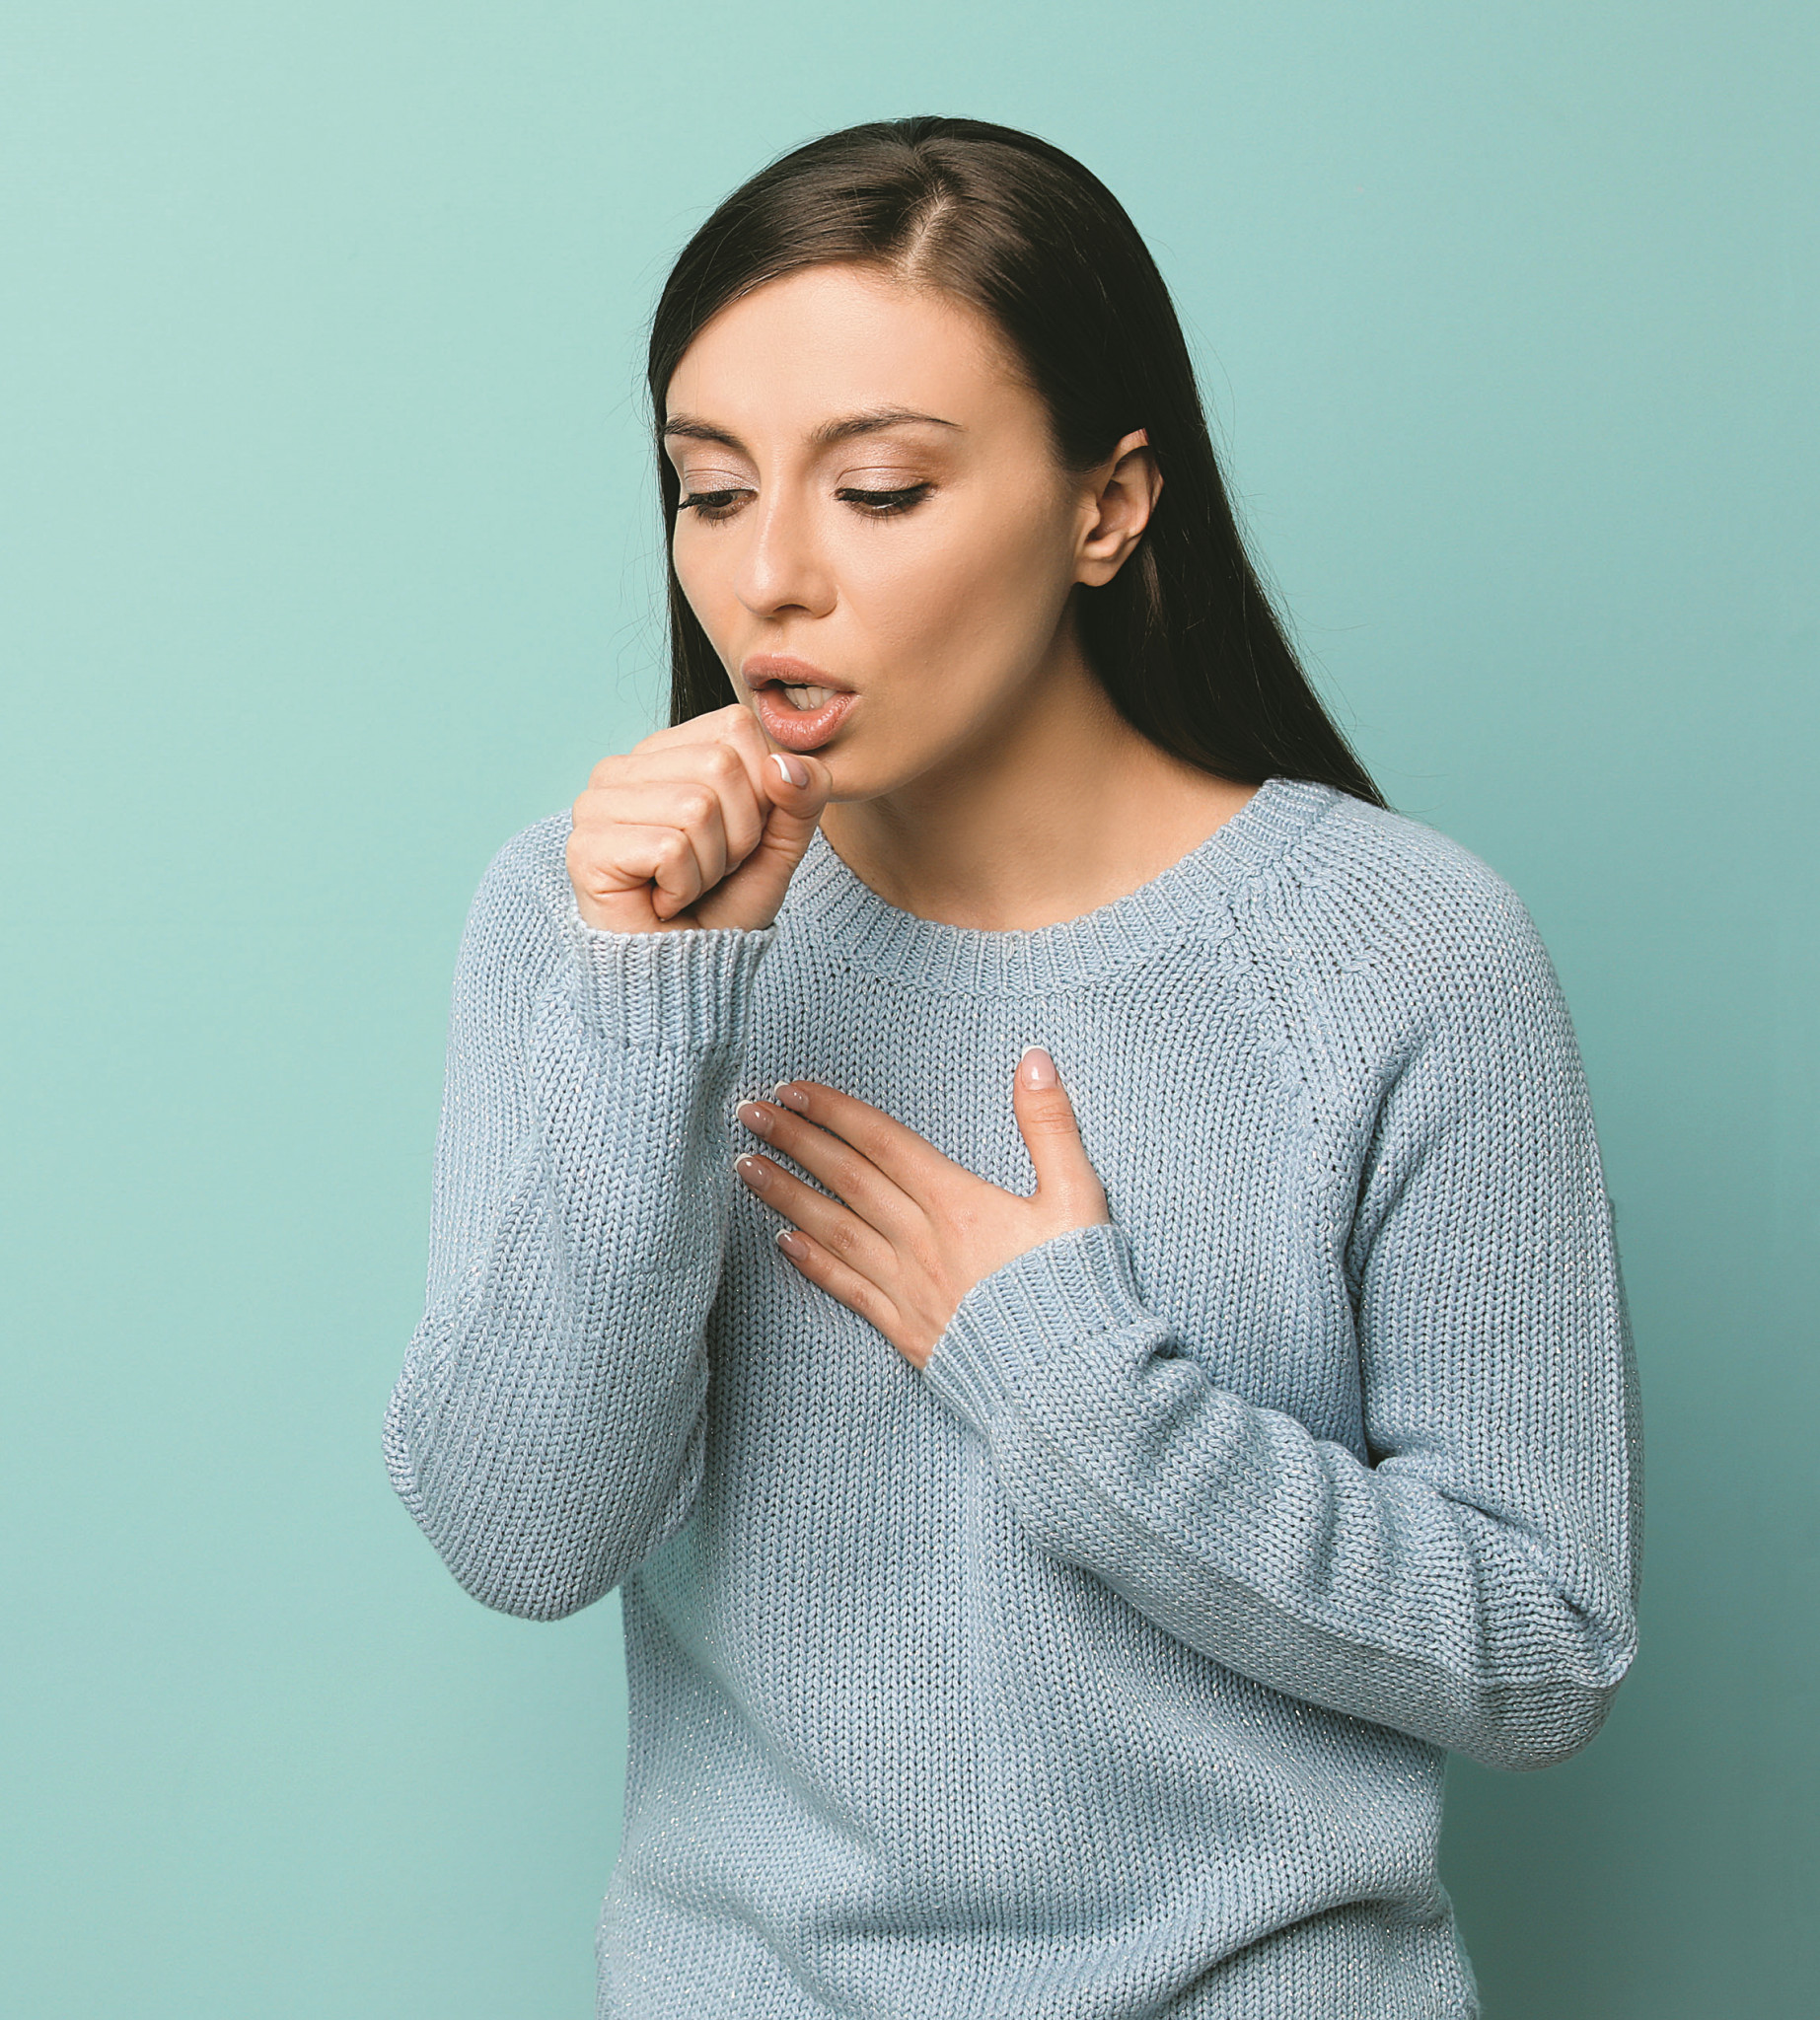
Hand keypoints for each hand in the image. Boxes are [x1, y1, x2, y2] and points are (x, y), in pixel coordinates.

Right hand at [567, 703, 831, 932]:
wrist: (686, 973)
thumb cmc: (722, 906)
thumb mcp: (780, 845)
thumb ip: (801, 796)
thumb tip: (786, 763)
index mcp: (666, 751)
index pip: (736, 727)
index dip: (758, 792)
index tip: (732, 838)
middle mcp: (622, 767)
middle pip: (719, 765)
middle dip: (737, 834)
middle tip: (708, 869)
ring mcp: (596, 804)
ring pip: (696, 807)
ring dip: (710, 866)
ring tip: (684, 886)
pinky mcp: (585, 846)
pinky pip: (670, 848)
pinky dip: (684, 887)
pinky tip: (661, 902)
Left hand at [733, 1047, 1110, 1368]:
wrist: (1066, 1378)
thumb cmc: (1075, 1285)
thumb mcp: (1078, 1196)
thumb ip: (1050, 1124)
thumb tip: (1033, 1058)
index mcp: (957, 1201)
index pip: (881, 1142)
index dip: (833, 1111)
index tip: (790, 1088)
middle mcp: (920, 1239)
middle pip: (846, 1179)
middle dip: (793, 1141)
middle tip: (748, 1113)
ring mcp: (908, 1286)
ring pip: (834, 1229)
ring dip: (785, 1194)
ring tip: (744, 1167)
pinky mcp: (906, 1329)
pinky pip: (848, 1288)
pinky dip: (812, 1263)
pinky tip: (781, 1242)